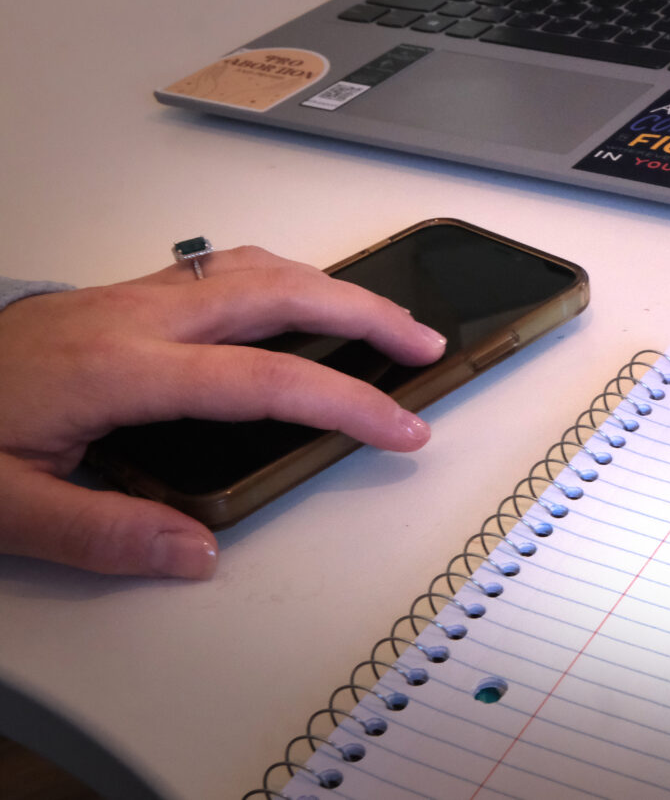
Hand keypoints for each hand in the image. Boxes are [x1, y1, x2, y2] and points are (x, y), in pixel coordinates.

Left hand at [0, 246, 445, 579]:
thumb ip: (98, 530)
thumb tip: (194, 550)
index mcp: (118, 367)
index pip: (263, 379)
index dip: (346, 399)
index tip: (402, 427)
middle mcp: (133, 317)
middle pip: (276, 288)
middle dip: (365, 309)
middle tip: (424, 342)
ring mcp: (127, 298)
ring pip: (251, 266)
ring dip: (329, 284)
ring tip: (380, 316)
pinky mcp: (116, 298)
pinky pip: (222, 271)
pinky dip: (284, 280)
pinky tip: (295, 305)